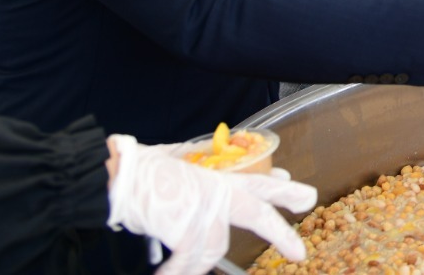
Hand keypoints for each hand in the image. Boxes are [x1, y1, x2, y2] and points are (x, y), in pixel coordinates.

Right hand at [105, 135, 315, 274]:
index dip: (283, 191)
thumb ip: (202, 164)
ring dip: (198, 263)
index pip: (260, 183)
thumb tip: (211, 160)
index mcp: (218, 177)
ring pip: (216, 247)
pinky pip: (189, 261)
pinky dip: (177, 270)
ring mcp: (204, 211)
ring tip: (176, 272)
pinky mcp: (187, 230)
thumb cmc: (144, 169)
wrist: (118, 177)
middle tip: (299, 253)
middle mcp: (217, 193)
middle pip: (258, 214)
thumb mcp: (181, 160)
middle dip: (280, 233)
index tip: (305, 197)